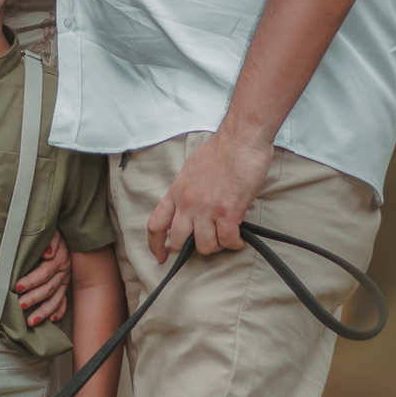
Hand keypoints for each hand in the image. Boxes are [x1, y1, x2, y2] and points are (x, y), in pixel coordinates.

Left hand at [16, 232, 70, 326]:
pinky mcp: (65, 287)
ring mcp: (64, 281)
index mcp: (58, 259)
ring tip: (31, 321)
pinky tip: (51, 320)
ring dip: (43, 311)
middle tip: (20, 306)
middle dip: (34, 299)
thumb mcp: (53, 233)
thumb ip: (51, 241)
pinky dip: (58, 312)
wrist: (68, 236)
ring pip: (55, 299)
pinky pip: (63, 302)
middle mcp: (63, 272)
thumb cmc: (53, 235)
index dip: (31, 281)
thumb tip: (48, 253)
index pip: (44, 273)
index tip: (18, 287)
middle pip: (48, 289)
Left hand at [147, 131, 272, 261]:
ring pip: (204, 246)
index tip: (160, 256)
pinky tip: (238, 238)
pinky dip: (234, 243)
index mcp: (176, 193)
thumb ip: (186, 190)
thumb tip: (190, 204)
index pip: (156, 224)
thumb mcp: (190, 170)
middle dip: (190, 247)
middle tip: (204, 243)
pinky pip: (227, 241)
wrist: (240, 140)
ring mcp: (207, 209)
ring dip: (215, 245)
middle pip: (179, 241)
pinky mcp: (229, 212)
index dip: (155, 245)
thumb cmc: (220, 150)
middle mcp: (188, 204)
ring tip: (225, 237)